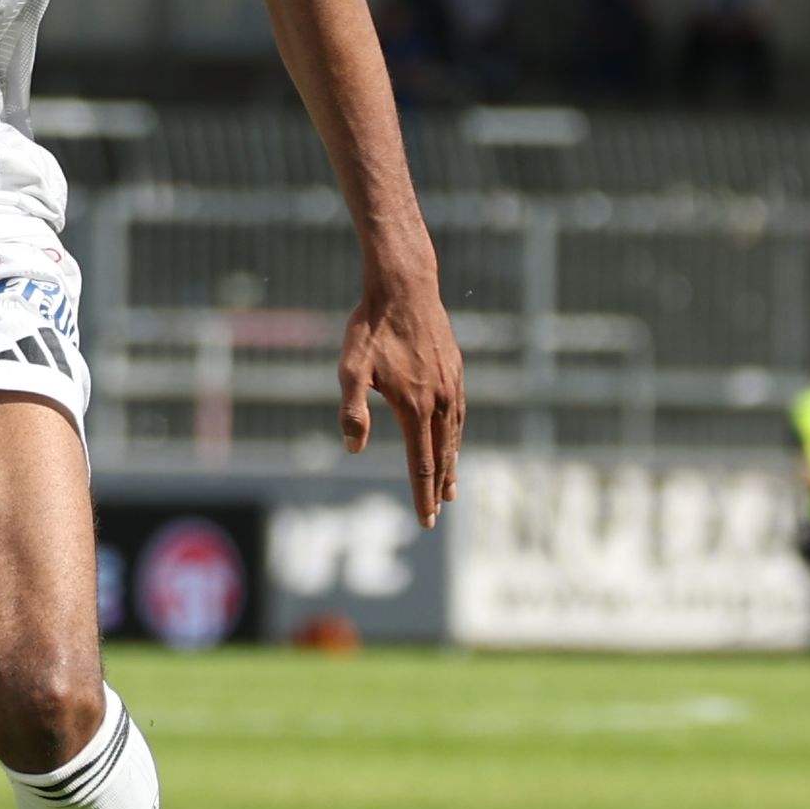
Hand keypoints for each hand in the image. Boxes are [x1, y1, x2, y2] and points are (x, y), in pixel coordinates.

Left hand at [343, 276, 464, 524]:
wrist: (404, 287)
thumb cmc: (371, 327)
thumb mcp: (350, 368)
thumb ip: (353, 410)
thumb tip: (354, 449)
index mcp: (413, 406)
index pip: (421, 464)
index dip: (422, 495)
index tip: (426, 520)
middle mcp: (438, 400)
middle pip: (441, 455)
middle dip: (439, 487)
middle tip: (439, 512)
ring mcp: (450, 385)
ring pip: (454, 435)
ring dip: (452, 463)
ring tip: (451, 487)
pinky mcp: (455, 370)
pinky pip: (459, 412)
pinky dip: (456, 434)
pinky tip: (452, 439)